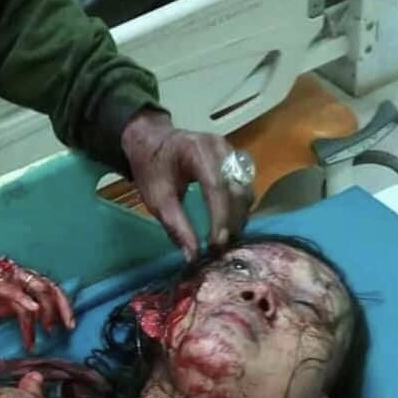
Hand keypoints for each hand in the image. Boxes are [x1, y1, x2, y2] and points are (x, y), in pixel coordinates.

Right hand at [0, 258, 74, 350]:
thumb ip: (28, 309)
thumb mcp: (11, 305)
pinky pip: (13, 291)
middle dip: (60, 309)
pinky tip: (33, 312)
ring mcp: (7, 276)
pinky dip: (25, 301)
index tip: (70, 325)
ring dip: (43, 313)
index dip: (65, 305)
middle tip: (65, 329)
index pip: (52, 288)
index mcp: (26, 277)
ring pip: (35, 291)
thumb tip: (47, 322)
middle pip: (49, 287)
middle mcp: (20, 273)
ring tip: (44, 333)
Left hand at [121, 110, 252, 261]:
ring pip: (245, 190)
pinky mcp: (236, 162)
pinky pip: (245, 188)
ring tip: (225, 241)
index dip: (220, 218)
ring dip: (239, 218)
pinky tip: (229, 227)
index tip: (217, 245)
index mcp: (197, 150)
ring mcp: (231, 153)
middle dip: (232, 222)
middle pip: (237, 189)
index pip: (216, 186)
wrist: (152, 141)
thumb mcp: (156, 198)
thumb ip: (175, 226)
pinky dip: (239, 210)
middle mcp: (221, 148)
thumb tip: (192, 257)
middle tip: (221, 250)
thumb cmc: (152, 167)